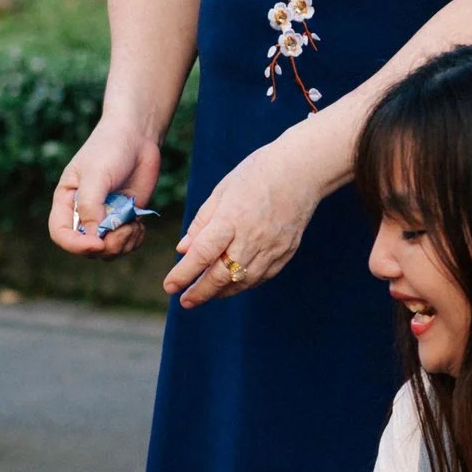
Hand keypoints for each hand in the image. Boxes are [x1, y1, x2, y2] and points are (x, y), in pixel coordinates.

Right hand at [48, 116, 162, 260]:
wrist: (138, 137)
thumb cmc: (109, 148)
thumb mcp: (95, 175)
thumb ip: (90, 206)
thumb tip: (93, 237)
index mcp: (66, 201)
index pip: (60, 234)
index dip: (76, 245)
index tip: (98, 243)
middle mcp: (83, 214)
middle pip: (87, 248)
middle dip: (107, 245)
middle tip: (125, 228)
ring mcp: (105, 218)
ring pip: (108, 250)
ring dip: (124, 243)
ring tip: (134, 224)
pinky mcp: (125, 219)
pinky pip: (127, 243)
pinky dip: (135, 240)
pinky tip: (140, 224)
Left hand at [164, 137, 320, 308]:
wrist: (302, 170)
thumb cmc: (257, 174)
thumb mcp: (221, 192)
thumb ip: (201, 223)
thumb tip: (183, 250)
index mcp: (231, 219)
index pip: (202, 254)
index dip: (184, 273)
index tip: (170, 286)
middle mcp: (252, 238)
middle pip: (221, 275)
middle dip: (200, 292)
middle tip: (185, 301)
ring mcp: (272, 248)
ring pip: (242, 281)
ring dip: (221, 292)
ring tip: (206, 294)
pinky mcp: (285, 253)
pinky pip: (261, 276)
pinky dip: (243, 283)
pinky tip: (231, 283)